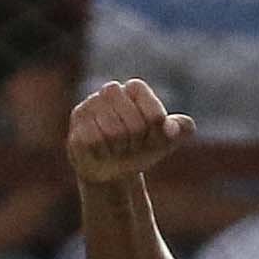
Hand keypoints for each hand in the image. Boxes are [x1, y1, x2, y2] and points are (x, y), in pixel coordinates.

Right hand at [67, 77, 194, 187]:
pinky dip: (102, 152)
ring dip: (119, 149)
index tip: (149, 136)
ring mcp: (90, 105)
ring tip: (115, 147)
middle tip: (130, 144)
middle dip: (137, 143)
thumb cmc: (140, 148)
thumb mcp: (167, 140)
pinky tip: (100, 150)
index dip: (155, 134)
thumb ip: (182, 129)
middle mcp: (111, 90)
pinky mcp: (76, 123)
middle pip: (135, 124)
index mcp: (135, 88)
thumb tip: (171, 129)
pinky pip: (93, 140)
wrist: (113, 169)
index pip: (155, 116)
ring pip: (114, 133)